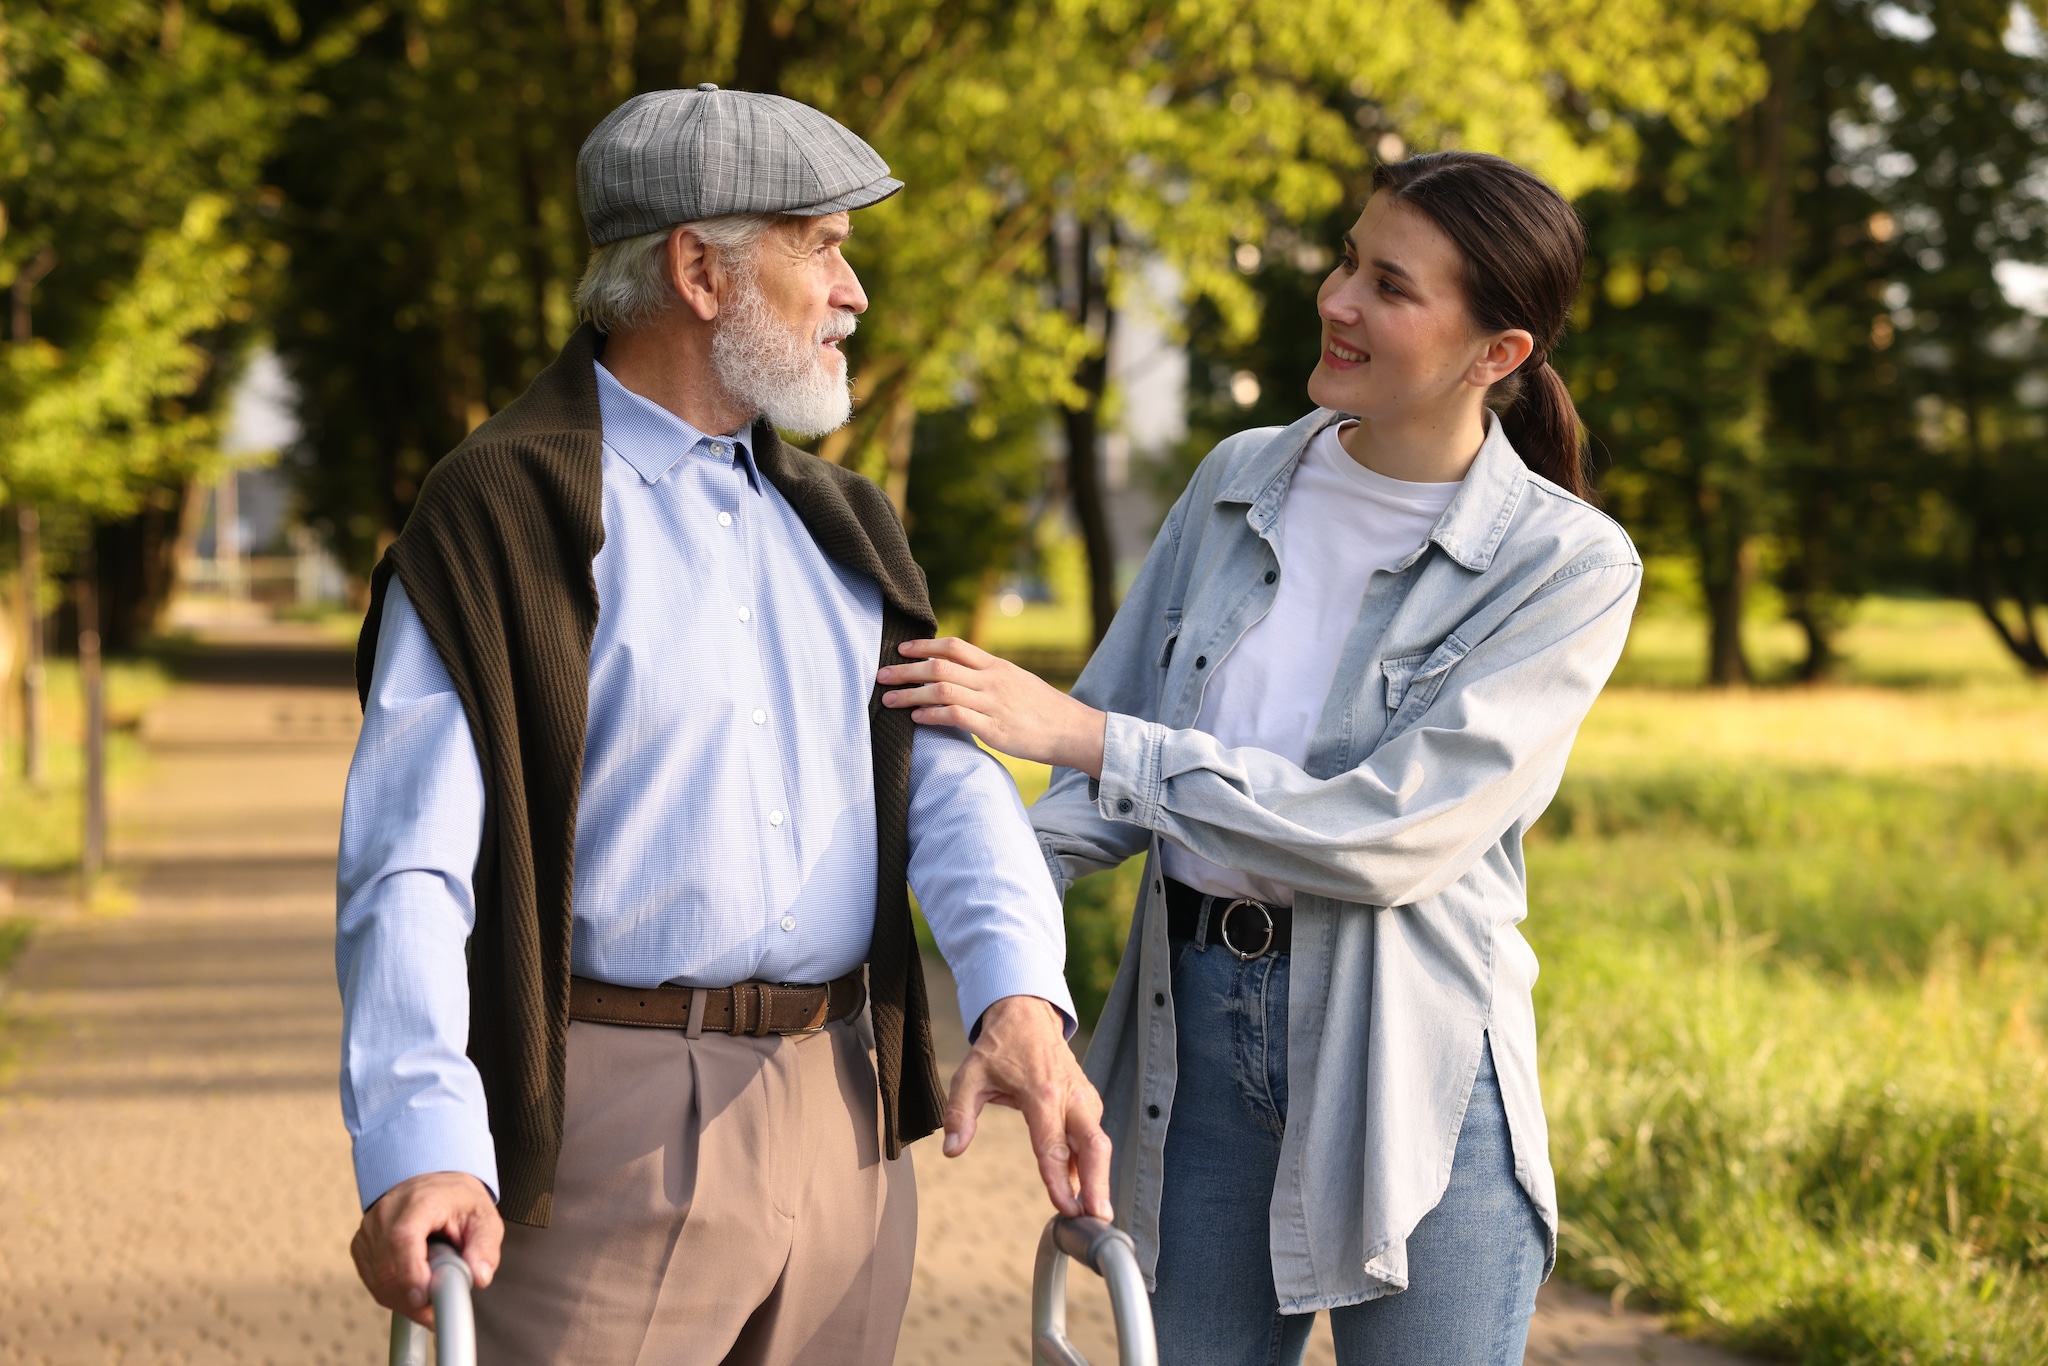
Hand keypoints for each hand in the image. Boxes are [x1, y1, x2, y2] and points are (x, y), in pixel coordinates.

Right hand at [351, 1171, 502, 1327]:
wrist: (434, 1186)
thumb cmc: (458, 1201)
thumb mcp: (484, 1219)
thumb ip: (485, 1248)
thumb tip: (478, 1277)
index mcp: (420, 1200)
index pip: (403, 1238)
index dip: (410, 1272)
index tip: (425, 1297)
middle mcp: (388, 1211)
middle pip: (387, 1265)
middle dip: (410, 1297)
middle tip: (435, 1308)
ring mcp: (370, 1228)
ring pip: (377, 1278)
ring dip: (402, 1298)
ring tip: (429, 1294)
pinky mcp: (361, 1244)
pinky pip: (371, 1279)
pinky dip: (391, 1292)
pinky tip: (412, 1288)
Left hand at [878, 638, 1107, 777]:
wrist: (1074, 731)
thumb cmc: (1044, 709)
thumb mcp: (1017, 682)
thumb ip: (988, 677)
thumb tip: (958, 676)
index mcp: (997, 666)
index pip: (955, 647)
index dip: (924, 646)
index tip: (901, 650)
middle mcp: (993, 680)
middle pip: (940, 666)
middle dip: (906, 670)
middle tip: (881, 675)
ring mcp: (993, 704)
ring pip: (942, 690)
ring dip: (910, 694)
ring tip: (888, 699)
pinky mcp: (995, 729)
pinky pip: (956, 716)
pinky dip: (931, 715)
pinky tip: (915, 718)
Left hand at [943, 995, 1112, 1220]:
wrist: (1027, 1015)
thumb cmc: (998, 1048)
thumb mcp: (969, 1074)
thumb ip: (959, 1112)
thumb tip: (951, 1150)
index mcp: (1041, 1091)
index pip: (1052, 1143)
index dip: (1059, 1179)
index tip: (1065, 1208)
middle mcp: (1070, 1096)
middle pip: (1094, 1145)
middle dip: (1098, 1184)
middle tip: (1099, 1219)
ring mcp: (1083, 1097)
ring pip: (1099, 1142)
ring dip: (1099, 1177)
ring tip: (1094, 1213)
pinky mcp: (1088, 1101)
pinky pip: (1094, 1135)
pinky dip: (1092, 1162)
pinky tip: (1083, 1188)